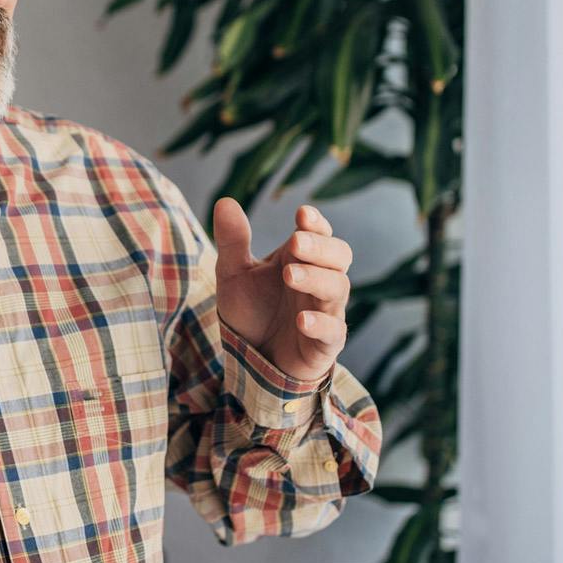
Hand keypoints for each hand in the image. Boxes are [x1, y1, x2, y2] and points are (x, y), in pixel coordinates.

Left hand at [212, 199, 352, 381]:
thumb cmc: (250, 311)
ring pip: (337, 288)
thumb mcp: (233, 274)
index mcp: (300, 259)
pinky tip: (301, 320)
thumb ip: (232, 241)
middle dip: (320, 247)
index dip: (316, 223)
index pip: (320, 234)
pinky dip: (320, 324)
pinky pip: (333, 331)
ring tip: (290, 276)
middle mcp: (319, 281)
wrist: (252, 360)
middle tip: (296, 242)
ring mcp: (326, 311)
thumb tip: (224, 202)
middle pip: (339, 256)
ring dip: (316, 279)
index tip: (302, 214)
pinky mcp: (325, 344)